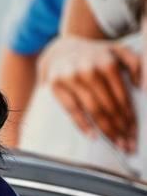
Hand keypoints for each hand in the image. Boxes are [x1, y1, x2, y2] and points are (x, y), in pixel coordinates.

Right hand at [38, 37, 139, 152]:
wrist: (61, 50)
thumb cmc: (94, 56)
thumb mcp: (117, 51)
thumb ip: (135, 63)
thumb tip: (141, 86)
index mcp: (107, 63)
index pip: (122, 97)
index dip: (129, 117)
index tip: (134, 133)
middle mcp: (89, 71)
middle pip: (109, 106)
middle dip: (120, 128)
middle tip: (128, 145)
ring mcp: (72, 78)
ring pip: (93, 110)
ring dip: (106, 130)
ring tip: (116, 143)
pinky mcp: (56, 85)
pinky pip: (71, 109)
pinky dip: (82, 124)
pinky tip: (93, 136)